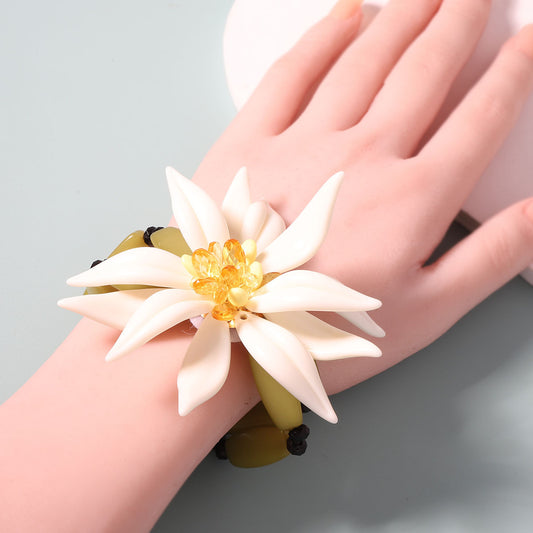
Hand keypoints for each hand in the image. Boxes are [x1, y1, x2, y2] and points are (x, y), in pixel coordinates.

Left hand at [192, 0, 532, 393]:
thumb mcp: (427, 311)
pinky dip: (322, 36)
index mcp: (413, 197)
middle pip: (424, 69)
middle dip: (460, 21)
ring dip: (404, 15)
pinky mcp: (248, 142)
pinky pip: (290, 73)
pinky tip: (347, 12)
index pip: (480, 116)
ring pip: (364, 58)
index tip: (528, 38)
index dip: (512, 72)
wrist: (228, 335)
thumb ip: (492, 255)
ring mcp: (301, 143)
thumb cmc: (326, 332)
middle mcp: (362, 155)